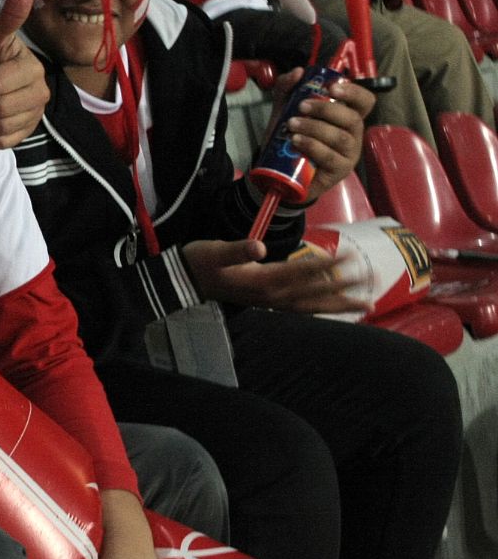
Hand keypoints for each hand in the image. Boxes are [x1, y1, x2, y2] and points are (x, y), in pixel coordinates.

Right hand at [182, 238, 367, 314]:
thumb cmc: (201, 262)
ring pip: (314, 305)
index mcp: (263, 280)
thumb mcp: (215, 251)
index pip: (303, 272)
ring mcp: (272, 302)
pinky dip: (323, 310)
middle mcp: (272, 295)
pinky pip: (304, 310)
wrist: (185, 280)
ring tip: (367, 303)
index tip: (350, 255)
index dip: (327, 263)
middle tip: (372, 280)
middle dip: (344, 286)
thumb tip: (259, 248)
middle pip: (315, 292)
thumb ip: (237, 250)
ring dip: (341, 304)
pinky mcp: (270, 303)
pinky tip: (336, 309)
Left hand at [265, 69, 373, 199]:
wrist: (278, 168)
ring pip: (340, 137)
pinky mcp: (339, 170)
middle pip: (352, 118)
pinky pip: (330, 156)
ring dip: (314, 128)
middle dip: (325, 109)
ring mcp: (348, 153)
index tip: (333, 87)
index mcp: (346, 116)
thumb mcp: (285, 107)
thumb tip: (299, 72)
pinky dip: (312, 146)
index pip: (365, 101)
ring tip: (292, 124)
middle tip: (301, 106)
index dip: (354, 92)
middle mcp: (352, 134)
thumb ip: (288, 87)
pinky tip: (296, 140)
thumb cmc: (291, 134)